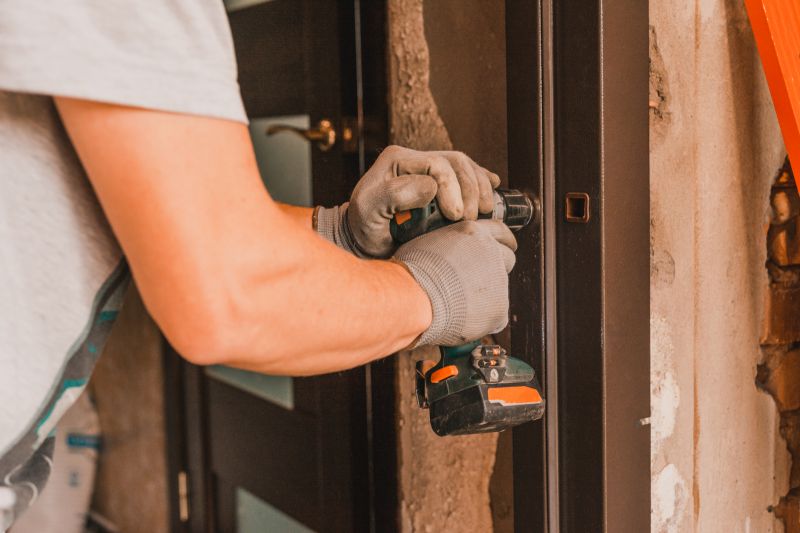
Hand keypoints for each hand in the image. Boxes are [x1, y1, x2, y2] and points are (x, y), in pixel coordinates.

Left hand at [314, 145, 500, 257]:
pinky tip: (492, 188)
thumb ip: (393, 195)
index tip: (456, 215)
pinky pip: (467, 173)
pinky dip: (481, 180)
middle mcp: (414, 159)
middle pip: (455, 162)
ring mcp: (429, 168)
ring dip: (479, 186)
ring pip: (464, 166)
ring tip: (484, 210)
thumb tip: (430, 186)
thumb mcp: (368, 211)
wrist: (367, 240)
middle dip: (470, 188)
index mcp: (397, 159)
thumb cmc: (365, 227)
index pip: (436, 164)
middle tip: (471, 218)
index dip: (452, 187)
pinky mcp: (440, 182)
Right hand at [392, 219, 516, 346]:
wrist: (415, 299)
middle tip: (478, 280)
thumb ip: (447, 246)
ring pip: (499, 289)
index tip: (502, 246)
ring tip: (459, 304)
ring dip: (485, 294)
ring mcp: (499, 282)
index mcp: (474, 234)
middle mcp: (491, 253)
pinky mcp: (499, 309)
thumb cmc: (411, 272)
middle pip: (507, 258)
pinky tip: (461, 319)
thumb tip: (446, 253)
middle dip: (497, 268)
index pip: (500, 231)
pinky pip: (494, 315)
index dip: (501, 240)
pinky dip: (482, 319)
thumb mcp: (427, 244)